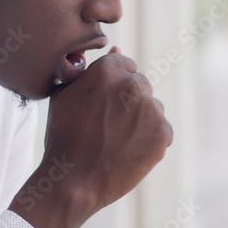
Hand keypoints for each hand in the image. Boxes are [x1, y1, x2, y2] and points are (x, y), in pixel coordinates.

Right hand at [9, 45, 172, 227]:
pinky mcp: (163, 133)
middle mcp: (133, 85)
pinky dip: (149, 140)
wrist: (74, 181)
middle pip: (140, 85)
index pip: (124, 64)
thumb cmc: (64, 137)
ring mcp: (151, 110)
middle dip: (128, 101)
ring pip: (151, 108)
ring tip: (115, 141)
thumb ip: (89, 69)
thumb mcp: (64, 96)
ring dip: (139, 120)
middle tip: (107, 126)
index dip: (112, 85)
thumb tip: (117, 46)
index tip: (103, 105)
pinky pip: (161, 130)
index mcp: (108, 69)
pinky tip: (127, 151)